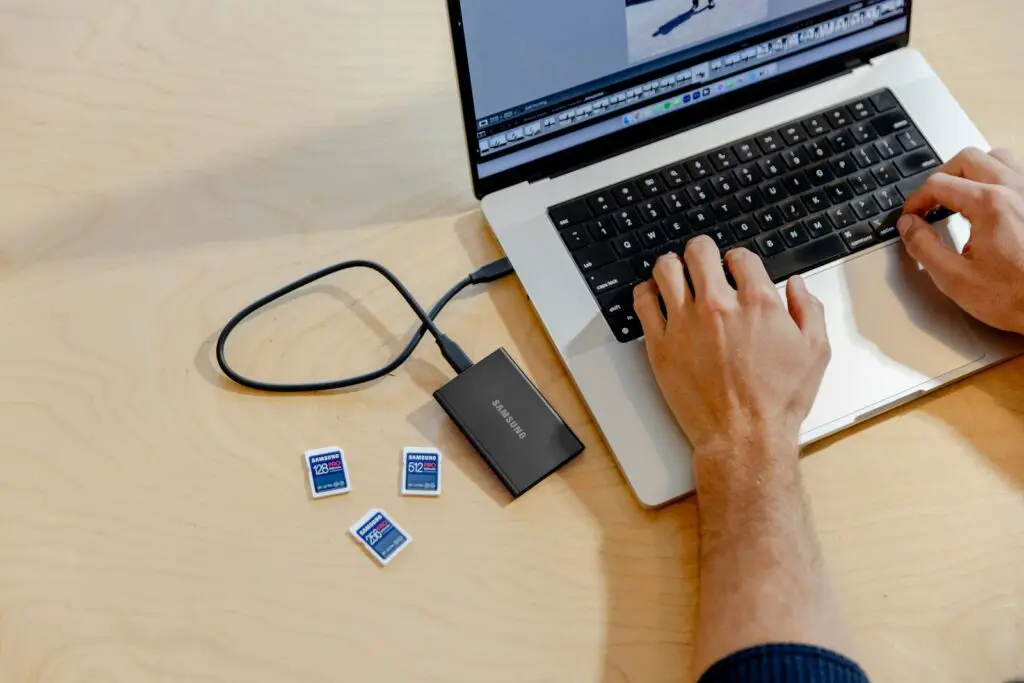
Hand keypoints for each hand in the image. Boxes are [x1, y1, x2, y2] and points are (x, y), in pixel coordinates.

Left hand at [632, 237, 830, 472]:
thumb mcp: (815, 352)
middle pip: (699, 252)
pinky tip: (654, 296)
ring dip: (672, 266)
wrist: (744, 437)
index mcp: (757, 303)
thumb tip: (797, 285)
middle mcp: (718, 306)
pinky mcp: (660, 344)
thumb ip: (809, 310)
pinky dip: (647, 292)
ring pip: (666, 269)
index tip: (735, 270)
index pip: (740, 256)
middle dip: (702, 251)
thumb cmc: (778, 400)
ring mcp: (685, 323)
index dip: (738, 260)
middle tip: (702, 261)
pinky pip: (643, 302)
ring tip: (676, 274)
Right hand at [898, 147, 1023, 334]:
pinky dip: (997, 180)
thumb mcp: (955, 279)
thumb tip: (908, 226)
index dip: (916, 200)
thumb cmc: (1017, 297)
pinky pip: (1018, 174)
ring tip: (959, 196)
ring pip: (997, 159)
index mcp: (990, 205)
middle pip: (967, 160)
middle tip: (929, 202)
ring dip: (972, 172)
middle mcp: (1016, 190)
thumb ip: (924, 247)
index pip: (939, 184)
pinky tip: (989, 203)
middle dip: (941, 177)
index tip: (911, 216)